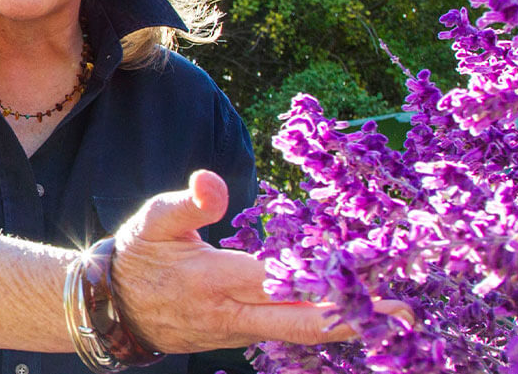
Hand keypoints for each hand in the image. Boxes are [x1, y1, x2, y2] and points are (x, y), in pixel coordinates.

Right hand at [110, 170, 409, 351]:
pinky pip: (288, 331)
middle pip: (302, 320)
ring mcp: (239, 331)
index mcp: (213, 280)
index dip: (320, 273)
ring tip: (395, 316)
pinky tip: (355, 315)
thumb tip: (213, 182)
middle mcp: (232, 314)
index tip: (363, 262)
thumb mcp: (152, 221)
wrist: (112, 311)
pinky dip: (323, 323)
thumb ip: (187, 203)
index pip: (277, 277)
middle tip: (404, 313)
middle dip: (354, 316)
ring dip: (347, 323)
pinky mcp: (241, 335)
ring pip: (300, 332)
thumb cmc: (135, 257)